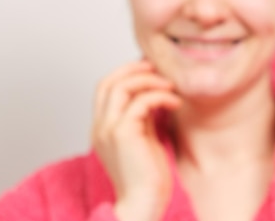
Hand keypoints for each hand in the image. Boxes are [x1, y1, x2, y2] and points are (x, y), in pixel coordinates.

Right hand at [92, 60, 181, 220]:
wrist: (143, 206)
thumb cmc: (148, 178)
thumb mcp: (143, 139)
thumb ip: (142, 117)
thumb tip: (153, 94)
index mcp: (102, 128)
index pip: (105, 88)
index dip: (125, 72)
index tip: (149, 70)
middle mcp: (100, 127)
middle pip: (108, 82)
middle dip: (134, 69)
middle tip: (159, 69)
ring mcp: (108, 130)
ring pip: (121, 86)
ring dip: (149, 80)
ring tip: (170, 87)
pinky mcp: (123, 134)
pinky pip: (140, 102)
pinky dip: (160, 96)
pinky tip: (174, 102)